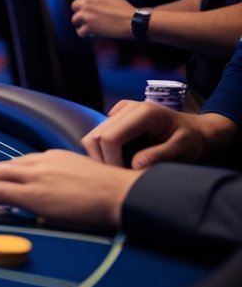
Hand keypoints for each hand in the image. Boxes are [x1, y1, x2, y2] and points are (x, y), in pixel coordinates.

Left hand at [0, 150, 140, 229]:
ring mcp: (36, 176)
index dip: (1, 174)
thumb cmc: (115, 194)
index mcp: (55, 158)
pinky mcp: (34, 193)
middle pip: (1, 167)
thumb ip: (68, 186)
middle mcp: (42, 162)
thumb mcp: (87, 182)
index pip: (20, 165)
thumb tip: (61, 202)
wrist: (125, 195)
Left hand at [71, 0, 133, 39]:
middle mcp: (85, 6)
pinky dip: (83, 33)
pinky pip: (80, 32)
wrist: (130, 21)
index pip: (77, 3)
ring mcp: (86, 18)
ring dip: (80, 24)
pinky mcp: (89, 28)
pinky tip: (88, 33)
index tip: (86, 11)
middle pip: (74, 11)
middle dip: (79, 14)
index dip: (81, 7)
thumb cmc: (122, 7)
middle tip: (86, 19)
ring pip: (75, 21)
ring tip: (87, 26)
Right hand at [82, 100, 237, 167]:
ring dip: (102, 157)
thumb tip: (134, 165)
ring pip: (92, 137)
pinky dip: (104, 152)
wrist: (193, 130)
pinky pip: (98, 136)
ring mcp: (119, 111)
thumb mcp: (184, 150)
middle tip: (121, 177)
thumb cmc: (191, 141)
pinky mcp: (115, 116)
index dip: (112, 161)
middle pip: (95, 137)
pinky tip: (122, 160)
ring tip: (123, 169)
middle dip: (103, 161)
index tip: (124, 178)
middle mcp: (126, 108)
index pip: (110, 138)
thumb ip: (160, 155)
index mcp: (143, 113)